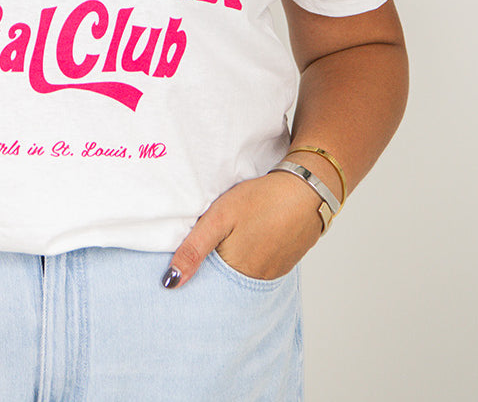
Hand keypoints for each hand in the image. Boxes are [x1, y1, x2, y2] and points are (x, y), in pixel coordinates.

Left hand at [162, 171, 324, 287]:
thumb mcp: (219, 217)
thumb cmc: (261, 200)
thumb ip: (194, 249)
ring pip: (242, 274)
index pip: (207, 286)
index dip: (194, 274)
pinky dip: (249, 256)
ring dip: (231, 262)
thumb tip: (170, 282)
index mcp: (237, 273)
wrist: (307, 190)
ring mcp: (273, 273)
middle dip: (211, 269)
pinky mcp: (284, 263)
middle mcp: (256, 281)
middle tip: (206, 243)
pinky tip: (248, 238)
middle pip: (225, 281)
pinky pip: (259, 267)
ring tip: (227, 239)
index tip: (181, 265)